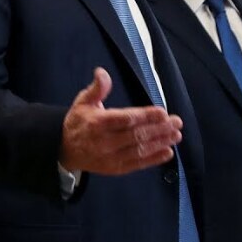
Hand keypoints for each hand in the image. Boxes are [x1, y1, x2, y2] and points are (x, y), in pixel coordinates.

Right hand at [60, 68, 181, 174]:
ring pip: (139, 150)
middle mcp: (105, 142)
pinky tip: (168, 152)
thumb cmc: (79, 122)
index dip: (145, 116)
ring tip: (176, 135)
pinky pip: (137, 164)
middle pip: (136, 135)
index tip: (162, 112)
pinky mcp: (115, 169)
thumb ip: (97, 88)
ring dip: (160, 143)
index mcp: (97, 123)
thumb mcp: (83, 102)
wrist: (64, 150)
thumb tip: (102, 72)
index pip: (125, 119)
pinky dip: (154, 160)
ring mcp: (110, 157)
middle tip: (177, 122)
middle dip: (159, 129)